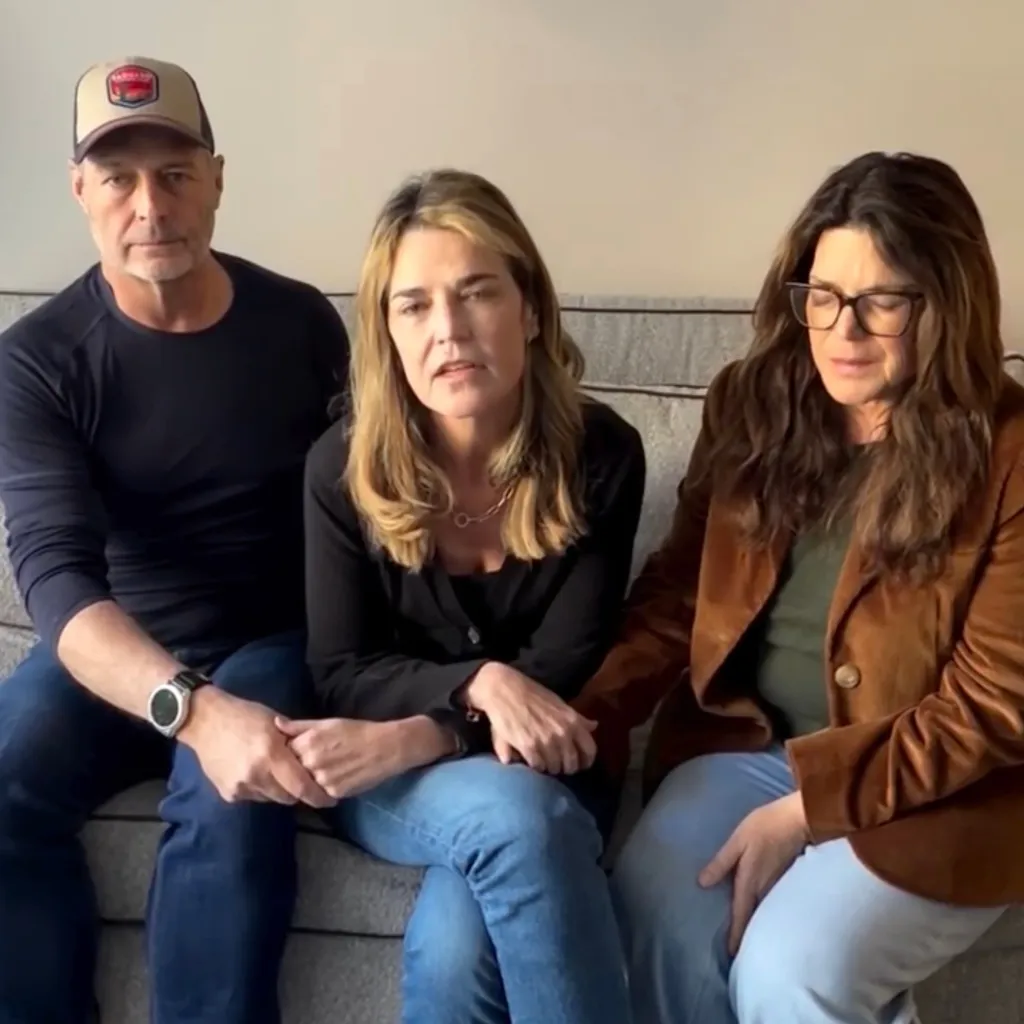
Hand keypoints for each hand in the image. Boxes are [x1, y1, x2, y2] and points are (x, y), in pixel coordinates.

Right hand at [177, 688, 333, 807]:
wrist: (204, 720)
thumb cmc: (245, 715)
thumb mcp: (275, 722)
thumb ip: (294, 742)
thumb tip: (313, 760)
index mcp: (271, 754)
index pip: (301, 786)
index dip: (318, 796)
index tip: (331, 799)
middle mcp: (256, 775)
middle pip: (288, 796)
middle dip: (297, 791)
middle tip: (301, 780)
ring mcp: (240, 787)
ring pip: (270, 798)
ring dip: (277, 789)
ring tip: (273, 771)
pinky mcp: (228, 793)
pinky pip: (253, 797)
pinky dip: (258, 788)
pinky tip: (253, 771)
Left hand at [277, 716, 445, 799]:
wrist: (386, 747)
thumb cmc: (357, 731)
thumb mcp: (327, 723)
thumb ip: (299, 726)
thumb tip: (276, 725)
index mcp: (307, 742)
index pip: (284, 754)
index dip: (291, 754)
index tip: (300, 752)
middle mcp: (311, 762)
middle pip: (293, 771)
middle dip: (300, 769)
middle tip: (318, 762)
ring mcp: (322, 779)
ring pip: (306, 785)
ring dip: (312, 780)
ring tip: (330, 770)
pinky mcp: (334, 793)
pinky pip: (321, 794)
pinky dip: (326, 789)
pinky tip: (339, 778)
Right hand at [463, 663, 597, 774]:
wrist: (504, 689)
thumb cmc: (532, 694)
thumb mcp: (559, 703)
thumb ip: (578, 718)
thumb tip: (594, 726)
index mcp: (572, 721)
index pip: (590, 750)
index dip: (586, 761)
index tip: (580, 764)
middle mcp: (563, 732)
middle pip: (572, 763)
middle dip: (566, 768)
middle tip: (558, 766)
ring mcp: (546, 741)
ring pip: (554, 767)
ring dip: (550, 768)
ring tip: (544, 762)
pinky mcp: (529, 746)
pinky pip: (538, 766)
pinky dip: (536, 766)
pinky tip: (532, 760)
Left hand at [698, 792, 809, 954]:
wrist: (800, 819)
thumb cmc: (765, 826)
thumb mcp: (737, 841)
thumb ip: (721, 862)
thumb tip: (702, 883)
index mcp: (750, 882)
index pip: (741, 914)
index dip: (736, 934)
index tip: (732, 954)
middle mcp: (764, 889)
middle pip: (754, 917)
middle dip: (746, 934)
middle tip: (739, 951)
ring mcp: (777, 884)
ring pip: (764, 910)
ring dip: (756, 923)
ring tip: (748, 935)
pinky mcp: (784, 878)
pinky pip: (772, 901)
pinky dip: (765, 910)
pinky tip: (761, 911)